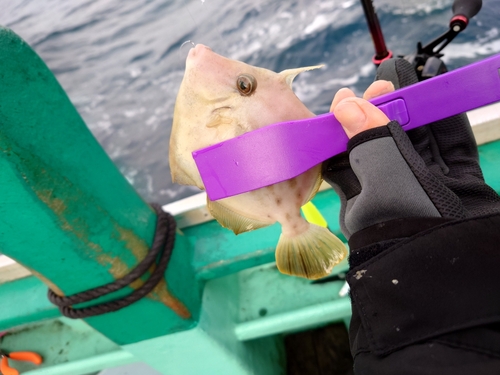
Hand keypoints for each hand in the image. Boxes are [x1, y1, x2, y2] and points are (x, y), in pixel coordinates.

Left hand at [323, 58, 499, 256]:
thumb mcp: (386, 184)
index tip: (347, 95)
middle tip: (386, 81)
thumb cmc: (411, 233)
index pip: (346, 152)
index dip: (345, 122)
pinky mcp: (459, 189)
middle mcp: (391, 193)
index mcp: (360, 198)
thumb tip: (347, 105)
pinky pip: (452, 151)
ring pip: (418, 141)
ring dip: (417, 110)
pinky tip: (443, 101)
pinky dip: (448, 124)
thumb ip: (370, 143)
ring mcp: (425, 190)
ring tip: (414, 78)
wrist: (459, 276)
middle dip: (384, 109)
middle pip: (382, 142)